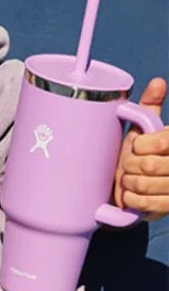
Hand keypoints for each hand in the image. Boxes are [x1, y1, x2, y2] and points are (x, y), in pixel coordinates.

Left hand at [114, 77, 168, 219]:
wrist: (129, 194)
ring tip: (127, 180)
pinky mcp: (168, 208)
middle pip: (149, 164)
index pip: (164, 141)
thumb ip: (150, 108)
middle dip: (129, 165)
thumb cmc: (138, 157)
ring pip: (145, 184)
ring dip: (129, 182)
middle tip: (126, 166)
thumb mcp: (144, 131)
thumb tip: (158, 82)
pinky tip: (129, 195)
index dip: (143, 144)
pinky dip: (131, 199)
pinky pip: (146, 203)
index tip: (135, 146)